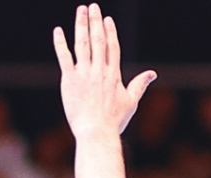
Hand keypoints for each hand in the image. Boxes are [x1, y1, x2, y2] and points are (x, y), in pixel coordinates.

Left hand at [54, 4, 156, 142]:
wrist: (97, 132)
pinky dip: (60, 43)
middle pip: (98, 39)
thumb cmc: (113, 121)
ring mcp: (84, 73)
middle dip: (95, 21)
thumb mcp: (131, 102)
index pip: (112, 46)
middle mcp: (100, 70)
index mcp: (114, 74)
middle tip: (92, 6)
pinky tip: (58, 31)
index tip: (106, 18)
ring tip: (80, 10)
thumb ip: (140, 84)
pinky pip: (64, 57)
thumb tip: (152, 74)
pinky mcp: (70, 80)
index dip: (110, 31)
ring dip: (81, 25)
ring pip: (83, 43)